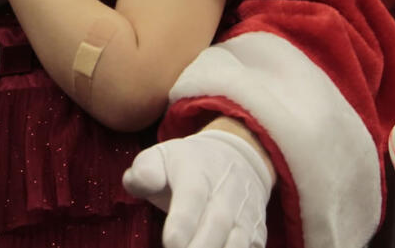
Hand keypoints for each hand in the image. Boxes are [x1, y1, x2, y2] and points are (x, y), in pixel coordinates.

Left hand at [123, 129, 272, 247]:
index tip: (170, 243)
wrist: (236, 158)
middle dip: (199, 247)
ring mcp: (244, 213)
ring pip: (238, 240)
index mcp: (196, 172)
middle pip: (217, 223)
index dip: (183, 222)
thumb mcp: (161, 155)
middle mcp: (226, 192)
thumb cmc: (187, 163)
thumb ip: (144, 171)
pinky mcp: (256, 231)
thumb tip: (137, 182)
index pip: (192, 196)